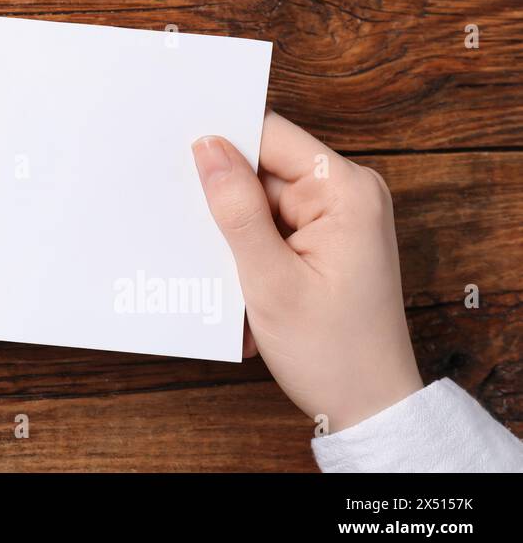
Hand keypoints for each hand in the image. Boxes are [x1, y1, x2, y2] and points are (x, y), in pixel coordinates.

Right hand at [192, 111, 422, 431]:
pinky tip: (236, 281)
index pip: (270, 134)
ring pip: (257, 199)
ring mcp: (335, 219)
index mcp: (345, 191)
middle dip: (222, 195)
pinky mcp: (322, 241)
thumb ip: (236, 210)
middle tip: (188, 224)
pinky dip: (245, 250)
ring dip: (232, 231)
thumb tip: (207, 147)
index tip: (173, 149)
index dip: (221, 139)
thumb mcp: (270, 280)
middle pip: (261, 166)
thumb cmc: (333, 352)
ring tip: (220, 267)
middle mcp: (345, 195)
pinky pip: (268, 225)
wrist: (368, 408)